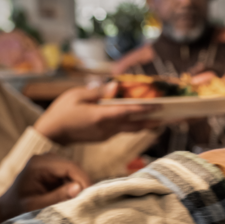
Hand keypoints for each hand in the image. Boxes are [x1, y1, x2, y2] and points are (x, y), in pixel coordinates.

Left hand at [0, 154, 91, 223]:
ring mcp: (50, 162)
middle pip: (74, 167)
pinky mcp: (54, 169)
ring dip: (79, 185)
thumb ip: (57, 197)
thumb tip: (79, 188)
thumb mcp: (36, 206)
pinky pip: (70, 175)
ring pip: (74, 171)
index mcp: (38, 164)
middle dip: (83, 183)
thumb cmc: (18, 208)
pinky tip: (73, 198)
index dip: (83, 180)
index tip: (90, 197)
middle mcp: (45, 158)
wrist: (7, 207)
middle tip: (88, 201)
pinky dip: (74, 186)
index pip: (70, 167)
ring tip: (80, 201)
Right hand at [34, 83, 161, 145]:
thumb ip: (97, 92)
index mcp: (100, 117)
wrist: (52, 134)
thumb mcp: (76, 95)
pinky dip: (135, 124)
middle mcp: (107, 128)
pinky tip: (143, 119)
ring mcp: (107, 134)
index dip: (145, 108)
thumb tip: (115, 86)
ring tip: (164, 118)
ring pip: (132, 129)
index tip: (160, 105)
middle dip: (154, 120)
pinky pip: (124, 130)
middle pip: (136, 125)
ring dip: (147, 124)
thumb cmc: (61, 112)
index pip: (127, 112)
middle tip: (172, 116)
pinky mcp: (105, 137)